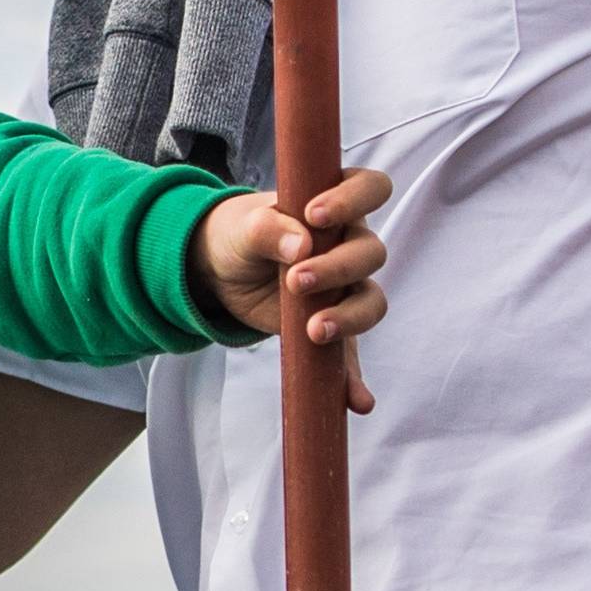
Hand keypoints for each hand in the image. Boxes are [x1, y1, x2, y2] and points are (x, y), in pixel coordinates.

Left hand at [191, 165, 392, 411]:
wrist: (220, 270)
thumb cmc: (238, 234)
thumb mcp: (244, 227)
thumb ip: (269, 229)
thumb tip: (300, 246)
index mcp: (335, 204)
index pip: (370, 188)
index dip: (354, 200)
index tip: (316, 216)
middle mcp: (349, 243)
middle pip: (370, 254)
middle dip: (338, 268)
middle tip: (296, 281)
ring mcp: (344, 287)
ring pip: (370, 300)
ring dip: (349, 317)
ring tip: (314, 330)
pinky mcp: (332, 325)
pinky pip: (352, 354)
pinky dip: (354, 379)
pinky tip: (357, 401)